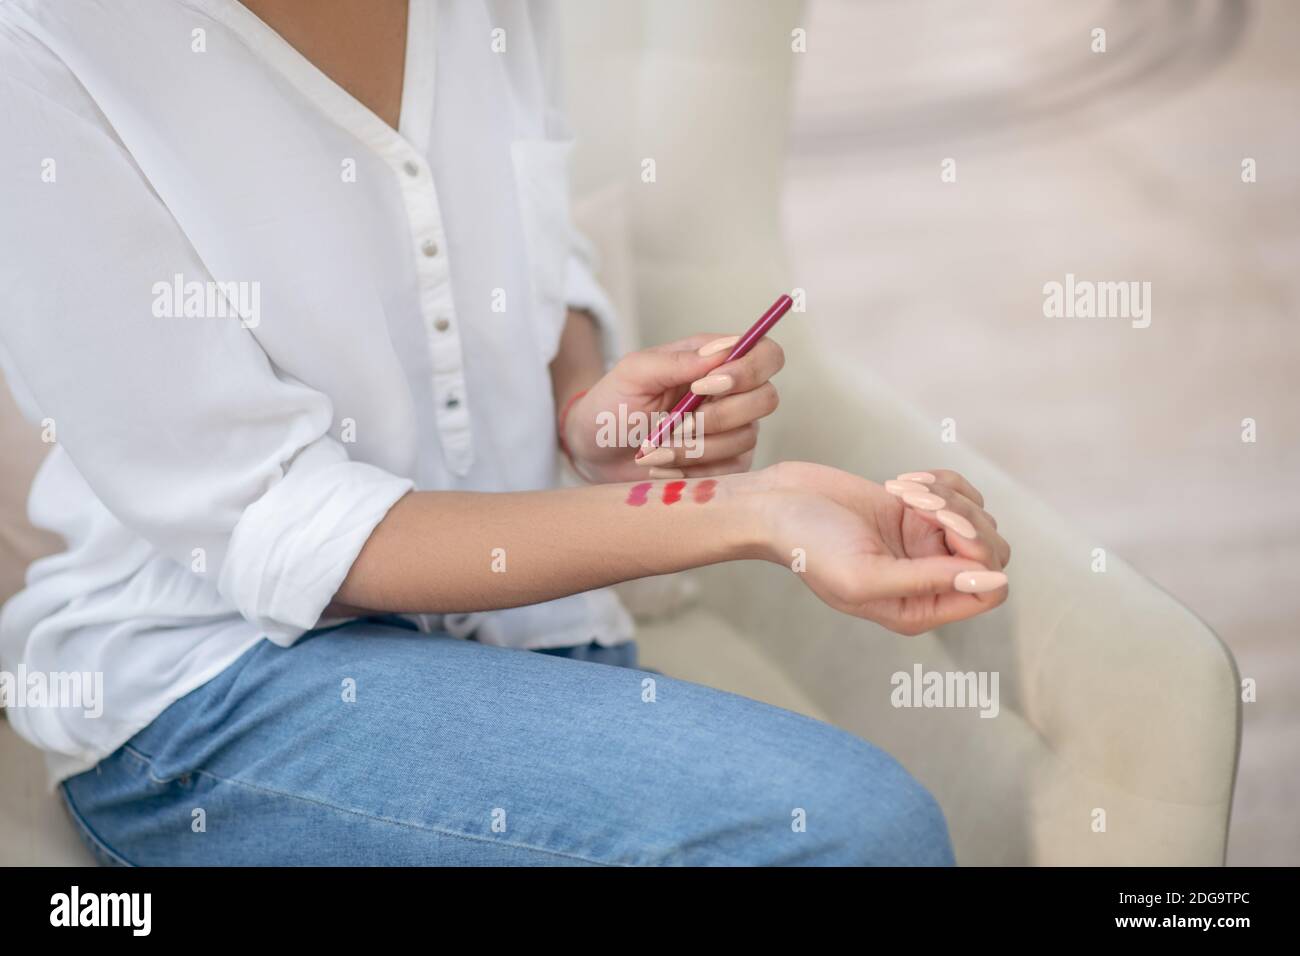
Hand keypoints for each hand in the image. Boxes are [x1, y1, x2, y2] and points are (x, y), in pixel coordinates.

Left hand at [561, 332, 783, 483]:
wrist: (596, 450)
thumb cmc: (613, 403)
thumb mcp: (634, 373)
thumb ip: (677, 360)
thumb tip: (723, 351)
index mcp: (714, 360)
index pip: (766, 353)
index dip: (748, 370)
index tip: (705, 386)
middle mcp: (732, 393)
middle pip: (767, 399)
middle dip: (719, 417)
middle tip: (675, 424)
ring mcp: (733, 430)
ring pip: (745, 439)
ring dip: (694, 447)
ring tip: (654, 448)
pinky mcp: (726, 464)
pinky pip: (731, 470)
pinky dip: (692, 470)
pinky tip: (661, 466)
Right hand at [755, 461, 1009, 634]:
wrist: (776, 505)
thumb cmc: (809, 545)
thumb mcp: (866, 574)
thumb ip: (931, 582)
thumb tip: (994, 582)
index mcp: (918, 609)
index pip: (988, 590)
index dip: (975, 553)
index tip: (938, 526)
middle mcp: (927, 580)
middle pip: (991, 552)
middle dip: (962, 517)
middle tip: (917, 501)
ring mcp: (924, 544)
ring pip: (978, 518)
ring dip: (945, 495)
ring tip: (901, 490)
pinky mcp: (918, 511)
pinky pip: (961, 494)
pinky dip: (940, 481)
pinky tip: (901, 484)